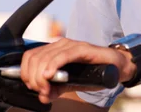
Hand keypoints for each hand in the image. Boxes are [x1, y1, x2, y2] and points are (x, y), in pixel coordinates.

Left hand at [20, 38, 135, 103]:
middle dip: (33, 78)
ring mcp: (71, 45)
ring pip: (45, 57)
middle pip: (35, 58)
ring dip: (41, 76)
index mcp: (54, 50)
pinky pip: (63, 55)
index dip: (25, 73)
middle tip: (41, 90)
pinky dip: (53, 66)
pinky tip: (50, 75)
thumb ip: (54, 89)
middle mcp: (60, 44)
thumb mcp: (69, 84)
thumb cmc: (92, 73)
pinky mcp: (82, 48)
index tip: (32, 87)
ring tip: (46, 88)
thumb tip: (42, 96)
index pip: (30, 57)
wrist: (115, 68)